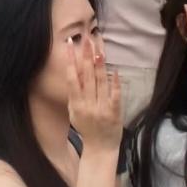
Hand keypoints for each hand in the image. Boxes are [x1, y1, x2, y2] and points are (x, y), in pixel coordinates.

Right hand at [66, 36, 121, 151]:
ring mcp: (102, 109)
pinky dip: (115, 83)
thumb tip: (72, 69)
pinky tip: (115, 71)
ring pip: (100, 82)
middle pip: (87, 75)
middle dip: (86, 55)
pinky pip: (115, 96)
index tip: (70, 42)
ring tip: (98, 47)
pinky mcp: (114, 113)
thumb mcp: (73, 111)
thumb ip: (73, 92)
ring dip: (99, 64)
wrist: (100, 149)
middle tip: (86, 37)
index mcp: (76, 104)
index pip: (72, 77)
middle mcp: (88, 105)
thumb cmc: (85, 127)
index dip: (71, 59)